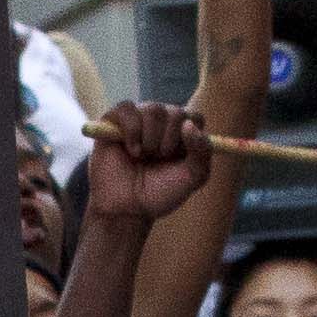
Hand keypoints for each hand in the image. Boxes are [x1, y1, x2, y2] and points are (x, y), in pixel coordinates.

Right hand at [83, 102, 214, 232]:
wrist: (126, 208)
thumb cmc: (159, 193)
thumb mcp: (192, 178)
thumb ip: (202, 152)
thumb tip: (189, 124)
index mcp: (182, 133)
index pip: (195, 117)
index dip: (190, 138)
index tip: (180, 158)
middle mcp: (161, 122)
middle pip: (176, 113)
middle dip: (170, 141)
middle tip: (158, 159)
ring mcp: (138, 119)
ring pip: (153, 109)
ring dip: (151, 138)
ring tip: (142, 156)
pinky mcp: (113, 121)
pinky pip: (127, 108)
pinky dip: (132, 131)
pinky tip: (131, 150)